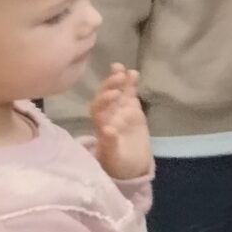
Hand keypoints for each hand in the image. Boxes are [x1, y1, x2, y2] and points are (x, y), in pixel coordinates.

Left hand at [88, 65, 149, 181]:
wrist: (131, 164)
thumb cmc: (118, 163)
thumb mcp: (113, 157)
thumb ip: (110, 144)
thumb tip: (108, 129)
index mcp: (100, 126)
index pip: (98, 109)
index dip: (103, 101)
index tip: (113, 95)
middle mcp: (107, 115)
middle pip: (104, 97)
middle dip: (109, 86)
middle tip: (118, 76)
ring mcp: (119, 110)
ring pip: (116, 92)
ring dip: (117, 80)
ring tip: (120, 67)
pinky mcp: (131, 108)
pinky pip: (129, 94)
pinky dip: (130, 84)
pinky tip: (134, 73)